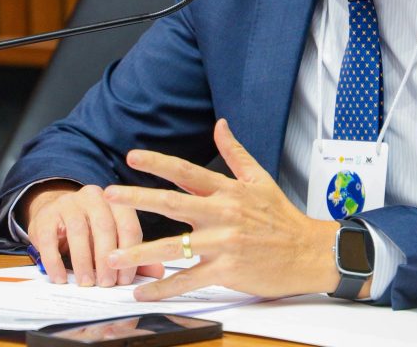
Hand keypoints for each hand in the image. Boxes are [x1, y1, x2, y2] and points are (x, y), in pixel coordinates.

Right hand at [22, 180, 162, 286]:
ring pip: (79, 232)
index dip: (128, 254)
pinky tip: (61, 278)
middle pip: (105, 227)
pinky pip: (50, 240)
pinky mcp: (46, 216)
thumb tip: (158, 272)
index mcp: (116, 202)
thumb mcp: (111, 239)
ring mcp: (68, 203)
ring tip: (86, 283)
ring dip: (83, 262)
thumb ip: (133, 254)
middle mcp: (94, 197)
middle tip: (107, 284)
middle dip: (107, 259)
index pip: (128, 226)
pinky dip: (55, 262)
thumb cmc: (89, 230)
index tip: (124, 280)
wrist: (53, 212)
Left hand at [103, 119, 345, 300]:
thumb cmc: (283, 217)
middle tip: (107, 194)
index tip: (132, 157)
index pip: (187, 172)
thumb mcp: (260, 179)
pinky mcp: (227, 270)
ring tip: (112, 256)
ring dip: (139, 252)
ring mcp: (223, 243)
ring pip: (173, 246)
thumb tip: (220, 125)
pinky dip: (164, 287)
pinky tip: (143, 291)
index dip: (158, 163)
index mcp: (228, 190)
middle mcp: (222, 214)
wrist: (309, 251)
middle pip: (172, 203)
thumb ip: (235, 153)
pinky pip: (188, 280)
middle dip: (136, 198)